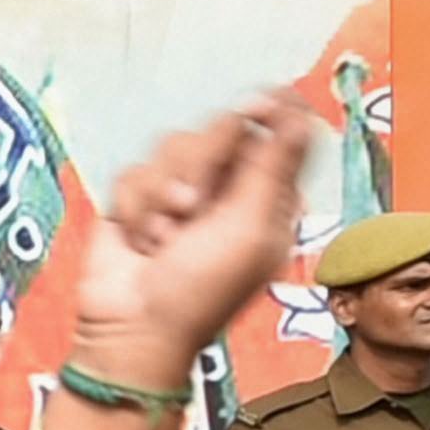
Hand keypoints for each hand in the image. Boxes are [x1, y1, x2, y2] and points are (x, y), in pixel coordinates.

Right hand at [66, 88, 316, 380]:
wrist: (133, 326)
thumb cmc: (202, 288)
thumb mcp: (252, 226)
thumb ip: (274, 161)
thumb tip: (296, 103)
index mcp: (269, 193)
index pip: (279, 128)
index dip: (268, 111)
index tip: (254, 108)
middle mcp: (229, 185)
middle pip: (221, 127)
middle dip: (201, 165)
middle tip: (194, 208)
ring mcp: (181, 190)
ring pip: (171, 145)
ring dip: (162, 194)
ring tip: (164, 238)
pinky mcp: (138, 199)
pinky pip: (133, 171)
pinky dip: (133, 208)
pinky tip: (140, 240)